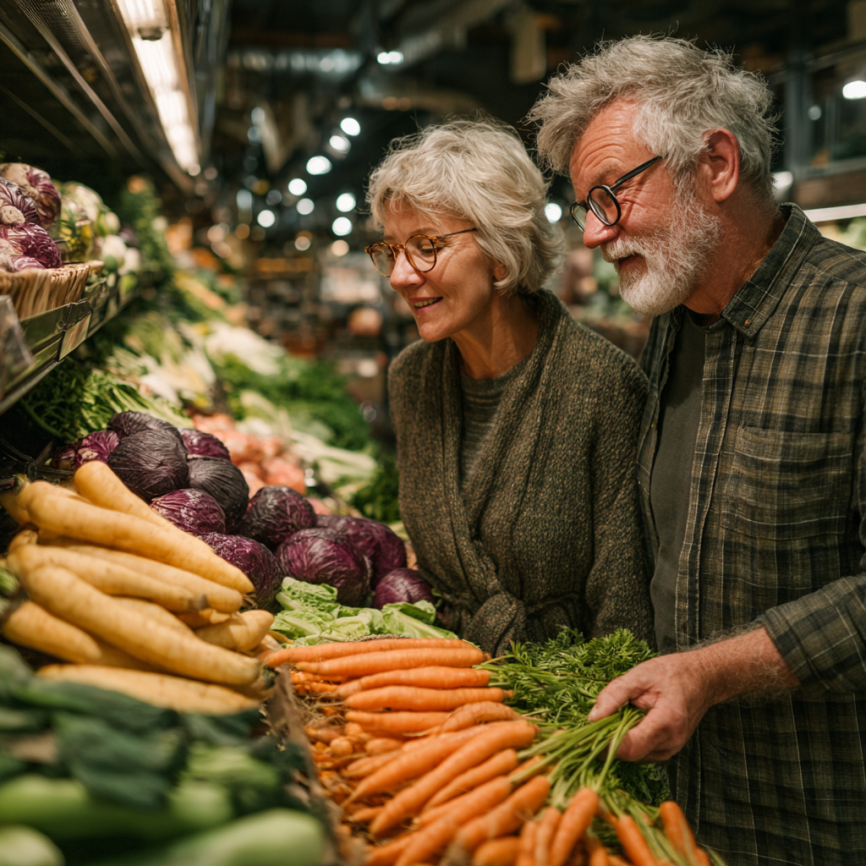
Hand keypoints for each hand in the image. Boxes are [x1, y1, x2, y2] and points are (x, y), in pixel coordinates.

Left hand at [587, 652, 713, 761]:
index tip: (585, 735)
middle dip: (607, 740)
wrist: (701, 679)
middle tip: (591, 722)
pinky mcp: (666, 750)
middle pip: (629, 754)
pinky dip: (627, 739)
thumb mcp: (639, 675)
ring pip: (632, 755)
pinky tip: (626, 721)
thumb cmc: (671, 673)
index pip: (630, 747)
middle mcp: (670, 743)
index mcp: (666, 723)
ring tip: (613, 716)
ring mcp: (670, 749)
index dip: (605, 744)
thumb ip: (614, 695)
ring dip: (617, 740)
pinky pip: (639, 751)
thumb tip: (592, 718)